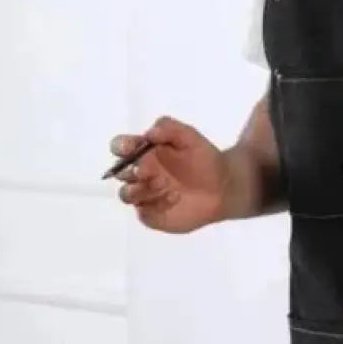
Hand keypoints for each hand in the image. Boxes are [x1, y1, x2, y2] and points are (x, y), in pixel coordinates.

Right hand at [109, 116, 230, 233]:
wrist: (223, 185)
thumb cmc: (204, 158)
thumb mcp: (190, 137)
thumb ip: (169, 128)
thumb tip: (149, 133)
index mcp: (144, 152)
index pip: (121, 147)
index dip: (121, 146)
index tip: (129, 148)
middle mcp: (140, 174)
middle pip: (119, 173)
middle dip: (130, 171)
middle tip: (148, 171)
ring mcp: (145, 195)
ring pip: (127, 195)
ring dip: (140, 190)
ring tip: (164, 185)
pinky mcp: (153, 215)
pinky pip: (144, 213)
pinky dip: (156, 206)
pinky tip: (175, 198)